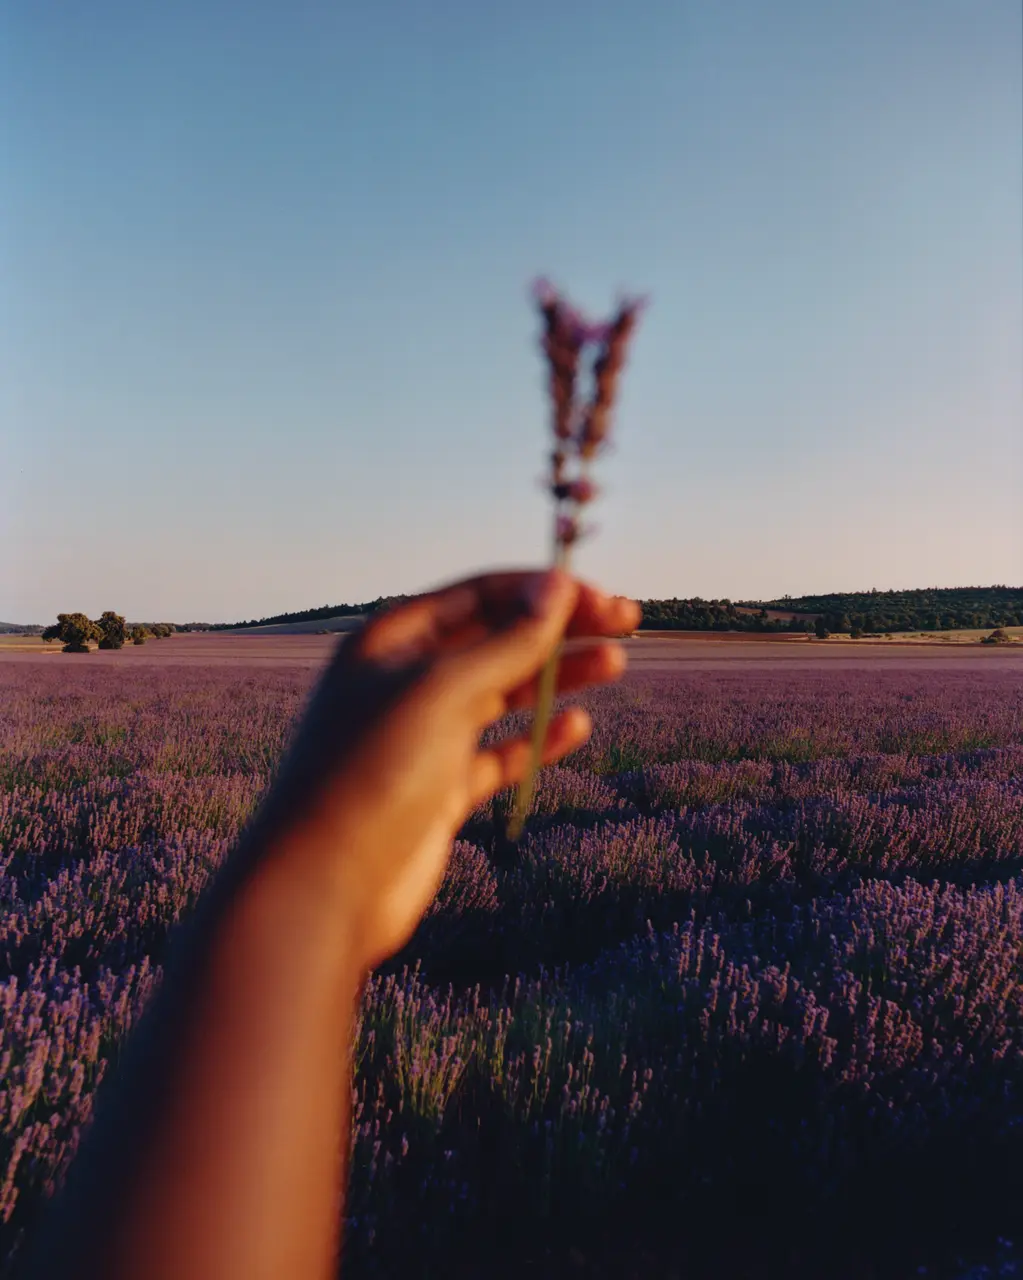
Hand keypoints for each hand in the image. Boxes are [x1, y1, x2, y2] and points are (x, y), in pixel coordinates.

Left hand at [252, 568, 639, 970]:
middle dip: (559, 627)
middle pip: (496, 638)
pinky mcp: (440, 788)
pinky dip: (538, 738)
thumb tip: (557, 586)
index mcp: (392, 640)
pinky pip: (499, 753)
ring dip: (556, 676)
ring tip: (614, 663)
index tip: (602, 597)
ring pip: (502, 692)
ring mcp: (424, 736)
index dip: (542, 590)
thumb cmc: (371, 773)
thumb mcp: (442, 692)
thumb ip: (505, 641)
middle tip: (627, 621)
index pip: (480, 594)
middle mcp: (406, 682)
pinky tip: (578, 727)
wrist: (325, 885)